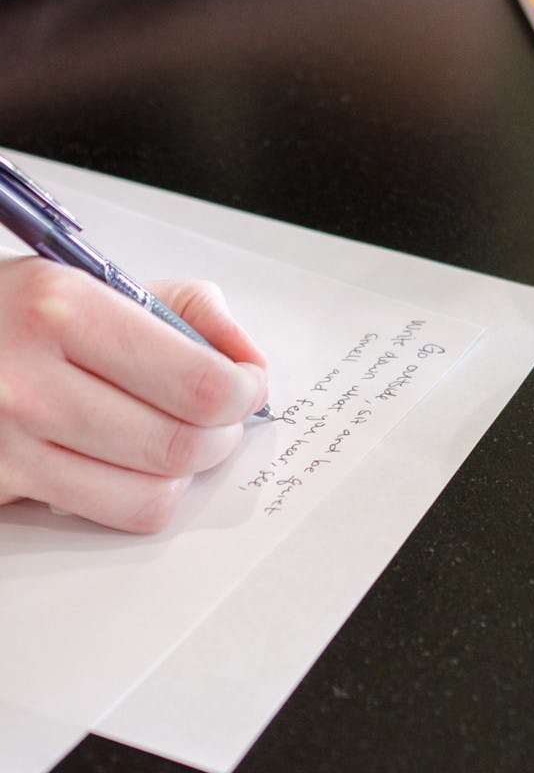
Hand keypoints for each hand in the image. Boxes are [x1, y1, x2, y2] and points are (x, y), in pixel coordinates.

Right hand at [0, 260, 268, 531]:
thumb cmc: (16, 311)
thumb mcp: (93, 279)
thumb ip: (188, 310)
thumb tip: (250, 363)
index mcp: (63, 310)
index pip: (199, 384)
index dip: (243, 393)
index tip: (246, 386)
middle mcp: (28, 381)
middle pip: (181, 446)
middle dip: (222, 436)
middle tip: (219, 419)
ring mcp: (7, 444)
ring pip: (150, 496)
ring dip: (183, 472)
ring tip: (174, 438)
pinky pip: (105, 515)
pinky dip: (135, 493)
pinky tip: (126, 459)